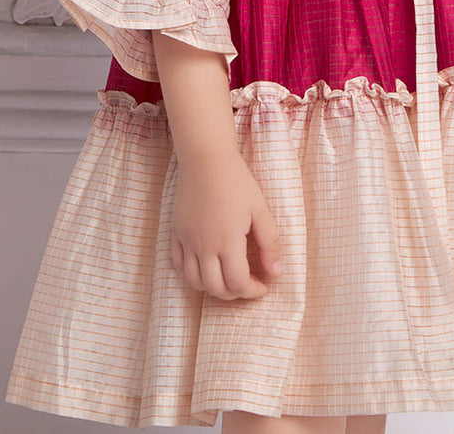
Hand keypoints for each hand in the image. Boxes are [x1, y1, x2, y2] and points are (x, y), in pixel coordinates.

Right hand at [171, 150, 283, 299]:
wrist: (206, 159)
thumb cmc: (237, 182)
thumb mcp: (260, 210)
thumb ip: (270, 243)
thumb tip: (276, 273)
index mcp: (228, 241)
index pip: (238, 283)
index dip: (252, 291)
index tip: (263, 286)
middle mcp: (204, 246)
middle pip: (215, 288)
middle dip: (234, 294)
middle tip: (246, 284)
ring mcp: (187, 240)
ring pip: (194, 282)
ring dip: (212, 288)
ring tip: (227, 278)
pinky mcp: (176, 233)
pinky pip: (178, 265)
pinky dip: (192, 274)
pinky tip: (206, 266)